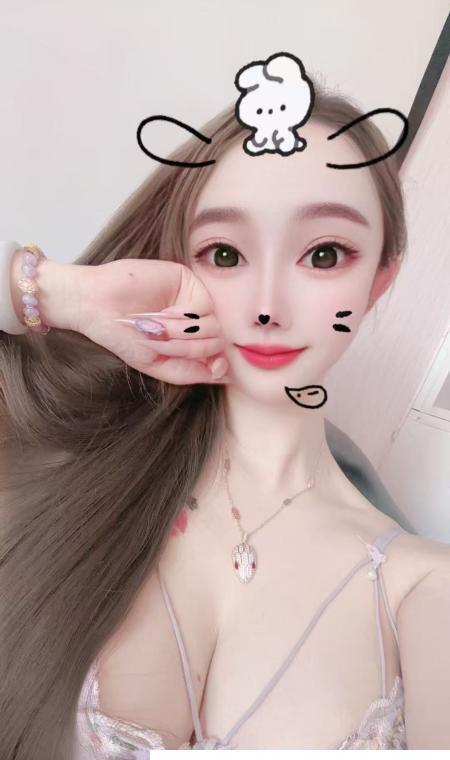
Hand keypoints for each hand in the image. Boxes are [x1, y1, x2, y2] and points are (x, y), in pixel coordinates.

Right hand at [74, 258, 230, 385]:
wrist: (96, 306)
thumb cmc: (122, 336)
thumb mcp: (157, 365)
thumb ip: (190, 372)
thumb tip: (224, 374)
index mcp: (188, 338)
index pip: (217, 354)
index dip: (212, 363)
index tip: (199, 366)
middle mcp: (194, 319)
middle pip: (216, 341)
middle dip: (188, 348)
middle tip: (160, 342)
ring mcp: (192, 298)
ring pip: (213, 325)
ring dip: (182, 333)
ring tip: (157, 327)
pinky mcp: (187, 280)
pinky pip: (204, 305)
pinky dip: (184, 316)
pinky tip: (163, 313)